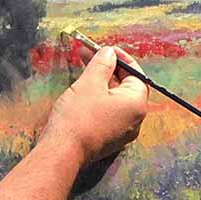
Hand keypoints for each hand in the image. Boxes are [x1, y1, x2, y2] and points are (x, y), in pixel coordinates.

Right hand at [40, 46, 148, 165]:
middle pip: (125, 86)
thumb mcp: (90, 82)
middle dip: (107, 69)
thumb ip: (102, 64)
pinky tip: (84, 90)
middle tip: (89, 55)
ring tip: (84, 69)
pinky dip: (99, 99)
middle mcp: (135, 119)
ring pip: (115, 99)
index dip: (119, 58)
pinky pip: (108, 112)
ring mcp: (122, 131)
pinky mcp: (109, 138)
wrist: (63, 150)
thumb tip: (109, 53)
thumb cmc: (79, 116)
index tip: (105, 49)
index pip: (135, 73)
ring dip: (102, 82)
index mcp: (137, 103)